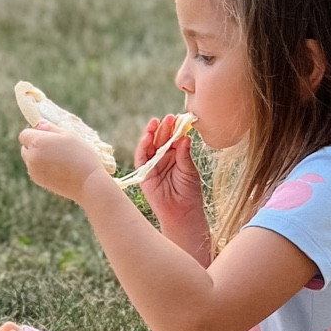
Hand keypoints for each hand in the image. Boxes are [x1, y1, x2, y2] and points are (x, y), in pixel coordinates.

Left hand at [19, 125, 105, 203]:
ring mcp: (33, 170)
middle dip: (35, 145)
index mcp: (37, 142)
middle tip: (54, 147)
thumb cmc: (81, 155)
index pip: (24, 134)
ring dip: (38, 156)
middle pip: (25, 147)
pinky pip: (34, 169)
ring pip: (29, 159)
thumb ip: (51, 128)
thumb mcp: (69, 135)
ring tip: (58, 159)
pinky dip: (41, 167)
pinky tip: (58, 168)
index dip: (35, 133)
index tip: (48, 136)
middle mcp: (31, 156)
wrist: (88, 182)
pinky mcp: (38, 180)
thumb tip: (39, 124)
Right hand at [133, 113, 205, 241]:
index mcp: (176, 156)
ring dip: (151, 134)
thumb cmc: (189, 193)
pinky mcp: (144, 174)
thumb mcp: (190, 171)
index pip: (173, 138)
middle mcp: (163, 159)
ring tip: (155, 123)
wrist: (182, 213)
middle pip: (161, 140)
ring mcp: (153, 166)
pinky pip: (141, 159)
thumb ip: (184, 155)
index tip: (179, 118)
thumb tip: (185, 138)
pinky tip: (147, 138)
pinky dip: (142, 148)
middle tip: (169, 118)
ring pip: (150, 146)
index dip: (174, 128)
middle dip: (164, 128)